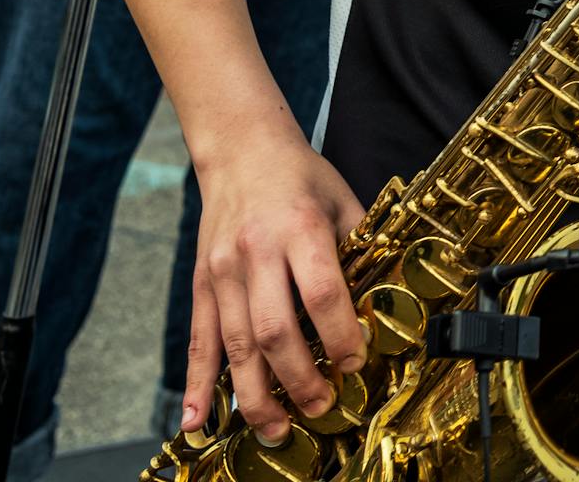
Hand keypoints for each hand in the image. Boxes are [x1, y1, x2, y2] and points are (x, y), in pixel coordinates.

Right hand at [185, 138, 366, 442]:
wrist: (242, 149)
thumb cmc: (300, 177)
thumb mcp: (342, 201)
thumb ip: (359, 249)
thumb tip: (381, 301)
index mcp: (300, 230)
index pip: (322, 294)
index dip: (340, 335)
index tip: (355, 363)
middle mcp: (257, 253)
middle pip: (275, 329)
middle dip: (299, 378)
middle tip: (321, 406)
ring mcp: (223, 270)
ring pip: (236, 344)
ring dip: (255, 394)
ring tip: (275, 428)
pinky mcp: (201, 282)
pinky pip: (199, 339)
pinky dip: (197, 384)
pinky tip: (197, 419)